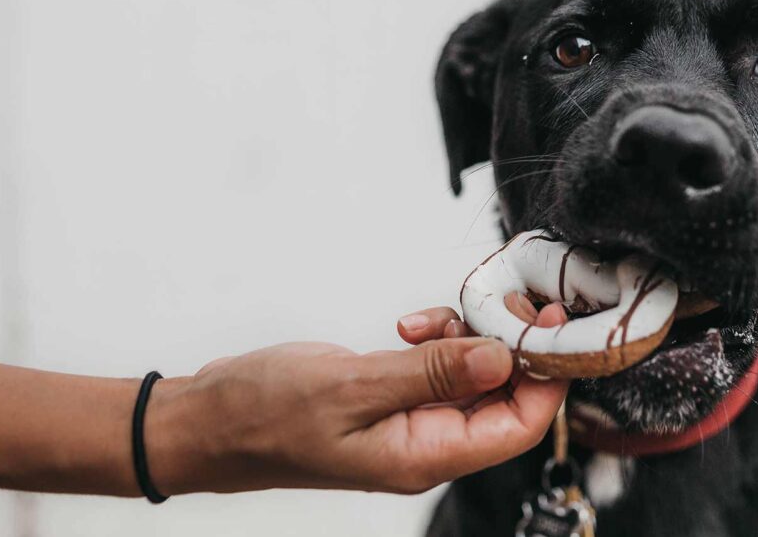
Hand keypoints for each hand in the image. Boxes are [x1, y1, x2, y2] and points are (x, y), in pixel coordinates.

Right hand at [147, 303, 568, 494]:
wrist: (207, 421)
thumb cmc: (264, 414)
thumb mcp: (353, 387)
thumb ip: (433, 372)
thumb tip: (504, 357)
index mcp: (424, 457)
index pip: (519, 425)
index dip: (547, 376)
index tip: (550, 323)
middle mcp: (426, 445)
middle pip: (504, 398)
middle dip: (511, 346)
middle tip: (500, 300)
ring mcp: (409, 422)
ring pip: (472, 377)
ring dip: (468, 337)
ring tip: (435, 315)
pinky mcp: (392, 399)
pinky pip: (438, 369)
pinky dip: (436, 339)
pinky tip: (409, 325)